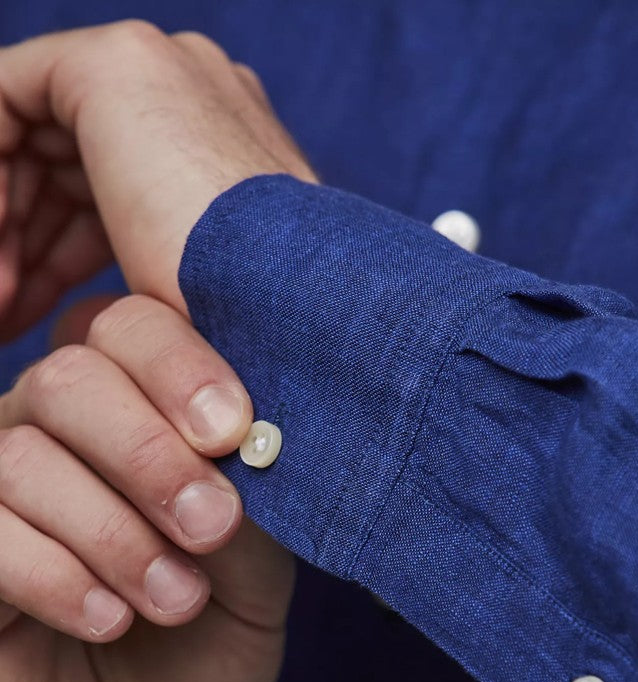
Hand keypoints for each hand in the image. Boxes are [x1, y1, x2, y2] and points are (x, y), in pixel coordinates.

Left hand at [0, 20, 315, 340]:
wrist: (291, 316)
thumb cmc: (252, 340)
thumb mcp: (191, 307)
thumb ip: (145, 282)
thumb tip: (95, 318)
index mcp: (225, 149)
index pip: (109, 187)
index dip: (57, 254)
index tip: (32, 317)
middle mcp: (198, 95)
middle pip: (67, 163)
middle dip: (23, 241)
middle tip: (3, 314)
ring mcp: (163, 73)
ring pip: (33, 135)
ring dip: (4, 221)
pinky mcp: (117, 68)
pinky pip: (5, 97)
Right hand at [0, 294, 293, 681]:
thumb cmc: (200, 648)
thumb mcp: (253, 579)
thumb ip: (249, 506)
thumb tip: (250, 443)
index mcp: (130, 413)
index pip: (131, 327)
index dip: (180, 365)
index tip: (235, 431)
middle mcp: (49, 436)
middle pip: (68, 376)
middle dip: (148, 451)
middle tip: (210, 524)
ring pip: (22, 455)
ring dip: (113, 531)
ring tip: (176, 601)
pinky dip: (55, 574)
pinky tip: (108, 620)